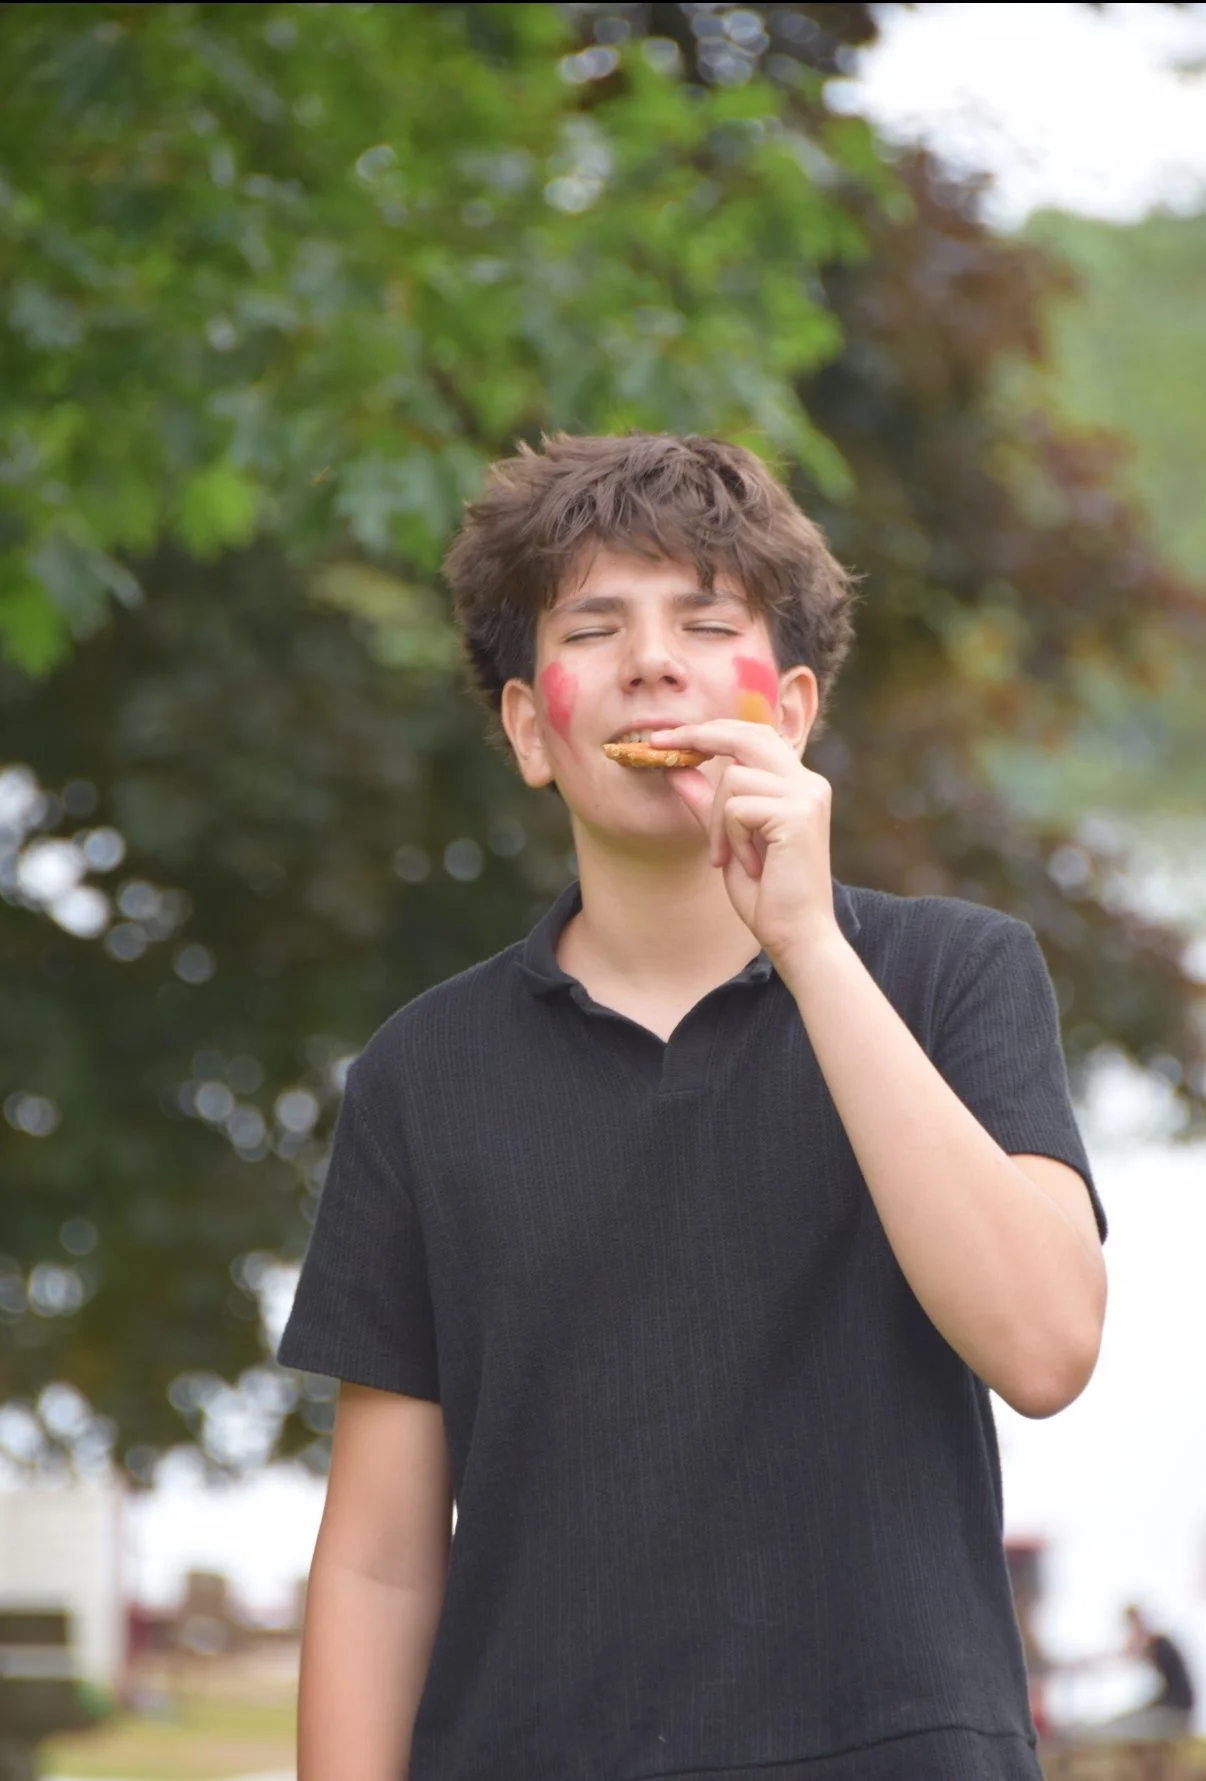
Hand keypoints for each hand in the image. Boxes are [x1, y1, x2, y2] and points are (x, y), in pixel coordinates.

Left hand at [650, 718, 839, 969]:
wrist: (798, 936)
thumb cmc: (767, 895)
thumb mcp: (727, 840)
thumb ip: (707, 803)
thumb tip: (676, 768)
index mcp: (798, 785)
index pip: (754, 735)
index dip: (711, 731)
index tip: (667, 737)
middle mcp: (808, 783)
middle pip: (747, 735)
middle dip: (699, 736)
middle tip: (660, 744)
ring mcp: (806, 795)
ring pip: (733, 778)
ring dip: (716, 821)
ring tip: (727, 857)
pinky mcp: (797, 813)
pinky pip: (736, 808)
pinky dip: (730, 838)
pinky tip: (748, 866)